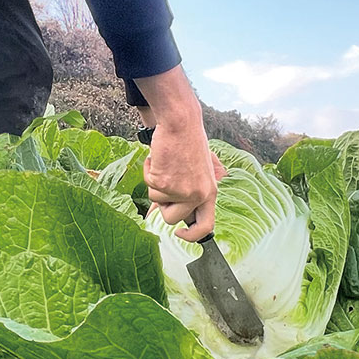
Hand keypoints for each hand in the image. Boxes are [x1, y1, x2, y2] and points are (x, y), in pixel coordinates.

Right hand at [143, 120, 223, 241]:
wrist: (181, 122)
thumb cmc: (188, 142)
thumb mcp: (198, 171)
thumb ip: (189, 193)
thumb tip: (167, 214)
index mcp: (210, 192)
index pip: (206, 226)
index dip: (192, 235)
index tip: (180, 233)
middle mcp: (198, 195)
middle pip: (172, 218)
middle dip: (162, 204)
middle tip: (165, 184)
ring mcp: (181, 190)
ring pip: (156, 200)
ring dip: (155, 182)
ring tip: (165, 163)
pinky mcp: (164, 182)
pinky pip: (148, 184)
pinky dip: (148, 171)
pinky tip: (158, 157)